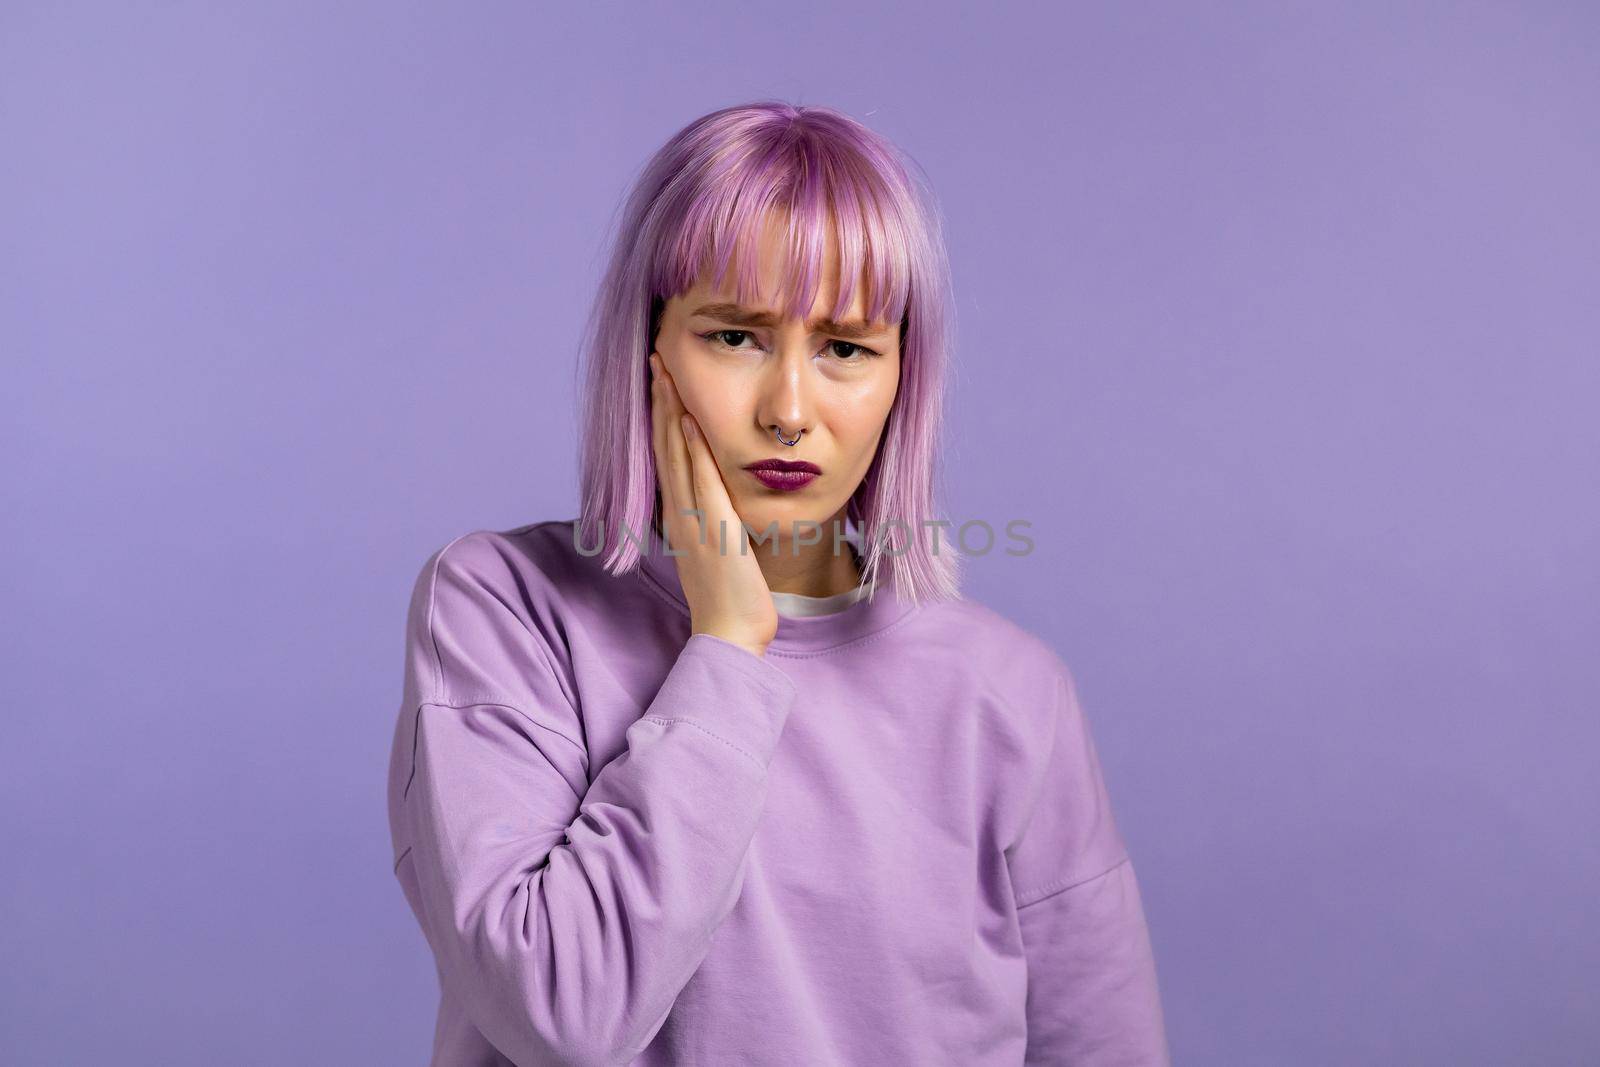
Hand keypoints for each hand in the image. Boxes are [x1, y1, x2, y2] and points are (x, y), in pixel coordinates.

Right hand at [649, 351, 779, 657]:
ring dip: (670, 411)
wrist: (730, 636)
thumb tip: (722, 504)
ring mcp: (694, 519)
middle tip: (656, 360)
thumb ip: (717, 524)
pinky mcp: (713, 529)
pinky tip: (688, 419)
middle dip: (660, 400)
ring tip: (666, 372)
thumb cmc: (732, 601)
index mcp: (681, 517)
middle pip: (664, 445)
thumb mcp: (720, 553)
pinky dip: (692, 450)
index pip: (668, 455)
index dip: (663, 416)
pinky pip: (700, 481)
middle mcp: (680, 513)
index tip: (663, 381)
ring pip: (676, 455)